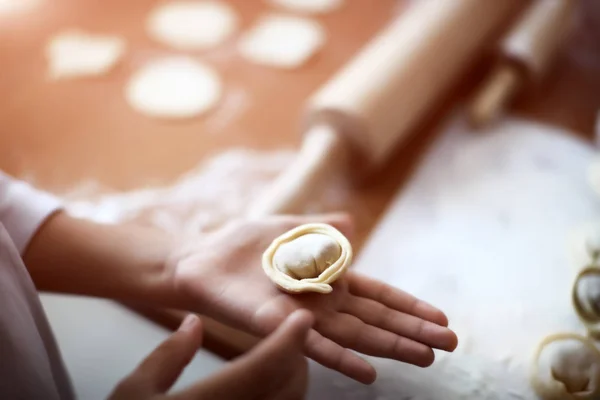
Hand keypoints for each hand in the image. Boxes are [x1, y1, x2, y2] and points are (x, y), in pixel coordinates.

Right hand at [109, 310, 312, 399]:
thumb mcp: (133, 393)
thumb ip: (167, 357)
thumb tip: (194, 323)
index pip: (264, 367)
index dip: (289, 339)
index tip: (301, 318)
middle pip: (289, 388)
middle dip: (296, 357)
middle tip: (289, 336)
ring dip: (292, 380)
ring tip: (280, 361)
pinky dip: (281, 399)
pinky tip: (266, 390)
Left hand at [169, 214, 457, 384]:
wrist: (199, 258)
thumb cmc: (243, 244)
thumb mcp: (290, 227)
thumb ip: (321, 229)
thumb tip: (353, 223)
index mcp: (327, 278)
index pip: (377, 295)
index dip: (408, 306)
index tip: (440, 317)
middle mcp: (321, 302)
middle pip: (375, 318)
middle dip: (412, 330)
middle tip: (450, 343)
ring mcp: (301, 316)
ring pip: (354, 334)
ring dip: (390, 345)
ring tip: (425, 356)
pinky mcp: (276, 323)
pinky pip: (312, 344)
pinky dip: (342, 357)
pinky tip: (370, 371)